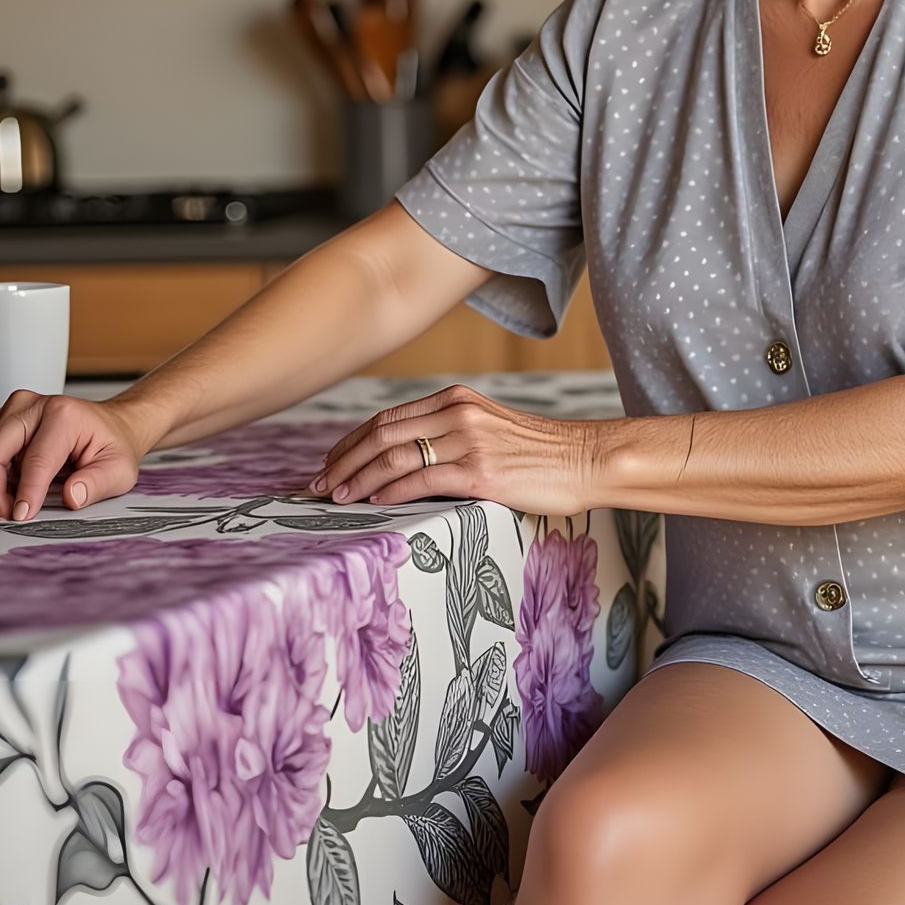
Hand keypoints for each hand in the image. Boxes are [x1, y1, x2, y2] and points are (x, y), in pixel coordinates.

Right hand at [0, 391, 149, 522]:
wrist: (112, 426)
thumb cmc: (112, 445)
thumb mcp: (119, 469)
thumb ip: (97, 484)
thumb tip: (72, 497)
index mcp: (64, 415)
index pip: (34, 461)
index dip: (25, 494)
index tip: (21, 516)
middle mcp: (32, 405)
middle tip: (8, 514)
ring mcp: (11, 410)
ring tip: (3, 502)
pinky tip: (2, 486)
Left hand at [311, 382, 606, 517]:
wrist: (586, 460)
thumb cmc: (540, 454)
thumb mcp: (490, 428)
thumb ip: (451, 432)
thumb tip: (406, 458)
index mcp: (456, 399)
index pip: (386, 418)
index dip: (350, 442)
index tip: (328, 464)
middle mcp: (458, 414)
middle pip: (381, 434)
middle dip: (342, 461)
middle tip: (318, 486)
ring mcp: (469, 442)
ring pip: (394, 457)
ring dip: (357, 479)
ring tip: (336, 498)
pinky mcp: (481, 472)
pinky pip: (421, 480)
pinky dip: (389, 493)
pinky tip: (372, 505)